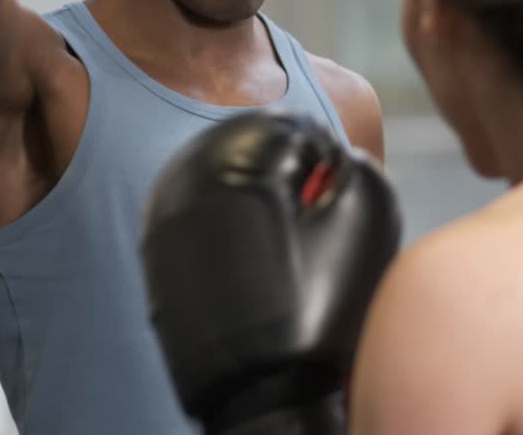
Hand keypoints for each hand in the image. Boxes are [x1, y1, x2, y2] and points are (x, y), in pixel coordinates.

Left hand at [141, 109, 402, 434]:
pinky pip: (196, 216)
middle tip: (310, 215)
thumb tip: (336, 156)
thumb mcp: (367, 219)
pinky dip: (227, 223)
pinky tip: (254, 257)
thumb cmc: (320, 307)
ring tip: (284, 238)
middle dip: (285, 172)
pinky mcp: (155, 256)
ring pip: (218, 178)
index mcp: (242, 163)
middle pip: (247, 147)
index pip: (294, 127)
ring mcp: (162, 219)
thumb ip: (358, 165)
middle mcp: (187, 181)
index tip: (336, 193)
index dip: (329, 158)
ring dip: (254, 194)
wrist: (261, 396)